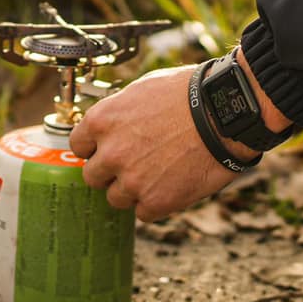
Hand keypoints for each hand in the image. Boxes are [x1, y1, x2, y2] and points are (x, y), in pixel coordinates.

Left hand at [68, 66, 240, 221]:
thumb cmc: (189, 93)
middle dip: (111, 171)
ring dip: (132, 190)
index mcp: (102, 121)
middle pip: (93, 176)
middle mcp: (110, 153)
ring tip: (159, 172)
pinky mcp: (155, 202)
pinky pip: (143, 212)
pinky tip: (173, 183)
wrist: (224, 114)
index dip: (95, 148)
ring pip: (116, 197)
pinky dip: (156, 202)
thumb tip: (111, 126)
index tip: (108, 148)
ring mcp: (131, 180)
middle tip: (136, 162)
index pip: (78, 146)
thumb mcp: (143, 89)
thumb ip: (119, 113)